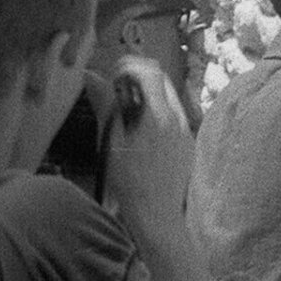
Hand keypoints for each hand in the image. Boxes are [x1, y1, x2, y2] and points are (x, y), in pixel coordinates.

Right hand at [100, 55, 195, 226]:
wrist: (157, 214)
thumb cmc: (129, 182)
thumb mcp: (111, 142)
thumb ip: (105, 105)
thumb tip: (92, 76)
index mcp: (158, 116)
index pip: (150, 72)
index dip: (130, 65)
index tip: (114, 74)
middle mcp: (178, 119)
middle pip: (163, 80)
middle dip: (140, 76)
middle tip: (118, 88)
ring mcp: (186, 131)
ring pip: (170, 97)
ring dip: (149, 93)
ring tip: (127, 110)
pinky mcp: (188, 143)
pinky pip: (175, 115)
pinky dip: (157, 111)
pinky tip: (142, 129)